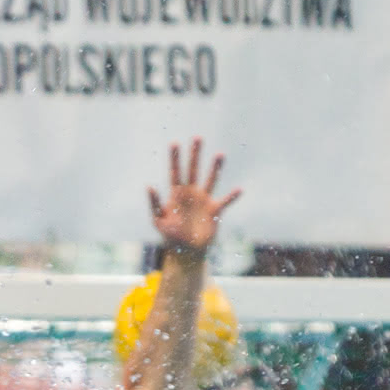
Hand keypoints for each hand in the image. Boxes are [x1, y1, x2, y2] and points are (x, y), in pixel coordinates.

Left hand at [148, 138, 240, 256]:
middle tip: (198, 137)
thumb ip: (155, 204)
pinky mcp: (214, 211)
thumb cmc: (170, 237)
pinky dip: (232, 196)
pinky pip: (225, 201)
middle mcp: (191, 194)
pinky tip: (239, 189)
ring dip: (215, 168)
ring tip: (220, 154)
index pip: (175, 172)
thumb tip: (149, 186)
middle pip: (193, 170)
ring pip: (211, 180)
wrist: (187, 252)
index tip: (174, 143)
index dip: (175, 158)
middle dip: (195, 154)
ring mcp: (203, 201)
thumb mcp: (159, 220)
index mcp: (176, 194)